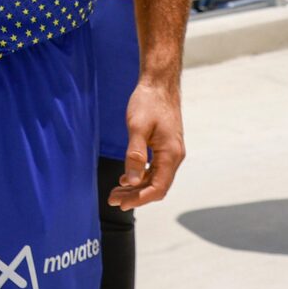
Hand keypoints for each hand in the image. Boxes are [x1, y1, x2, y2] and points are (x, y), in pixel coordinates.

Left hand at [108, 76, 185, 209]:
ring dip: (137, 188)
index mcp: (171, 154)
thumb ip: (135, 156)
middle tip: (112, 200)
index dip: (140, 199)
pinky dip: (141, 176)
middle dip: (135, 196)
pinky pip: (155, 169)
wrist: (159, 84)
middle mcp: (175, 157)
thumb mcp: (137, 127)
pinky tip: (126, 179)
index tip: (121, 204)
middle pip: (157, 186)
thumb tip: (133, 182)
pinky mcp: (165, 147)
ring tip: (115, 192)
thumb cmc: (148, 102)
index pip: (158, 188)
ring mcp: (171, 152)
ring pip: (155, 179)